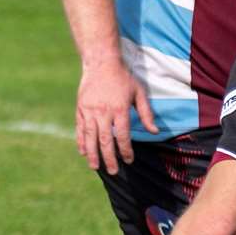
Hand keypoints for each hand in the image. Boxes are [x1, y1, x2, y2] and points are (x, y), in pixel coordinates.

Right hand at [75, 60, 156, 174]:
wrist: (101, 62)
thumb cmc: (123, 78)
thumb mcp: (139, 93)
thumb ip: (147, 113)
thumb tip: (155, 131)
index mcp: (120, 109)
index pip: (122, 136)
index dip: (125, 150)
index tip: (128, 160)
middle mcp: (103, 112)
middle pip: (105, 141)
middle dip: (109, 158)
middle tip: (113, 171)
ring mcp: (89, 111)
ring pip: (90, 137)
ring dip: (93, 154)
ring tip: (95, 167)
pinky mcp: (80, 109)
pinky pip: (80, 129)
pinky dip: (81, 142)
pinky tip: (83, 152)